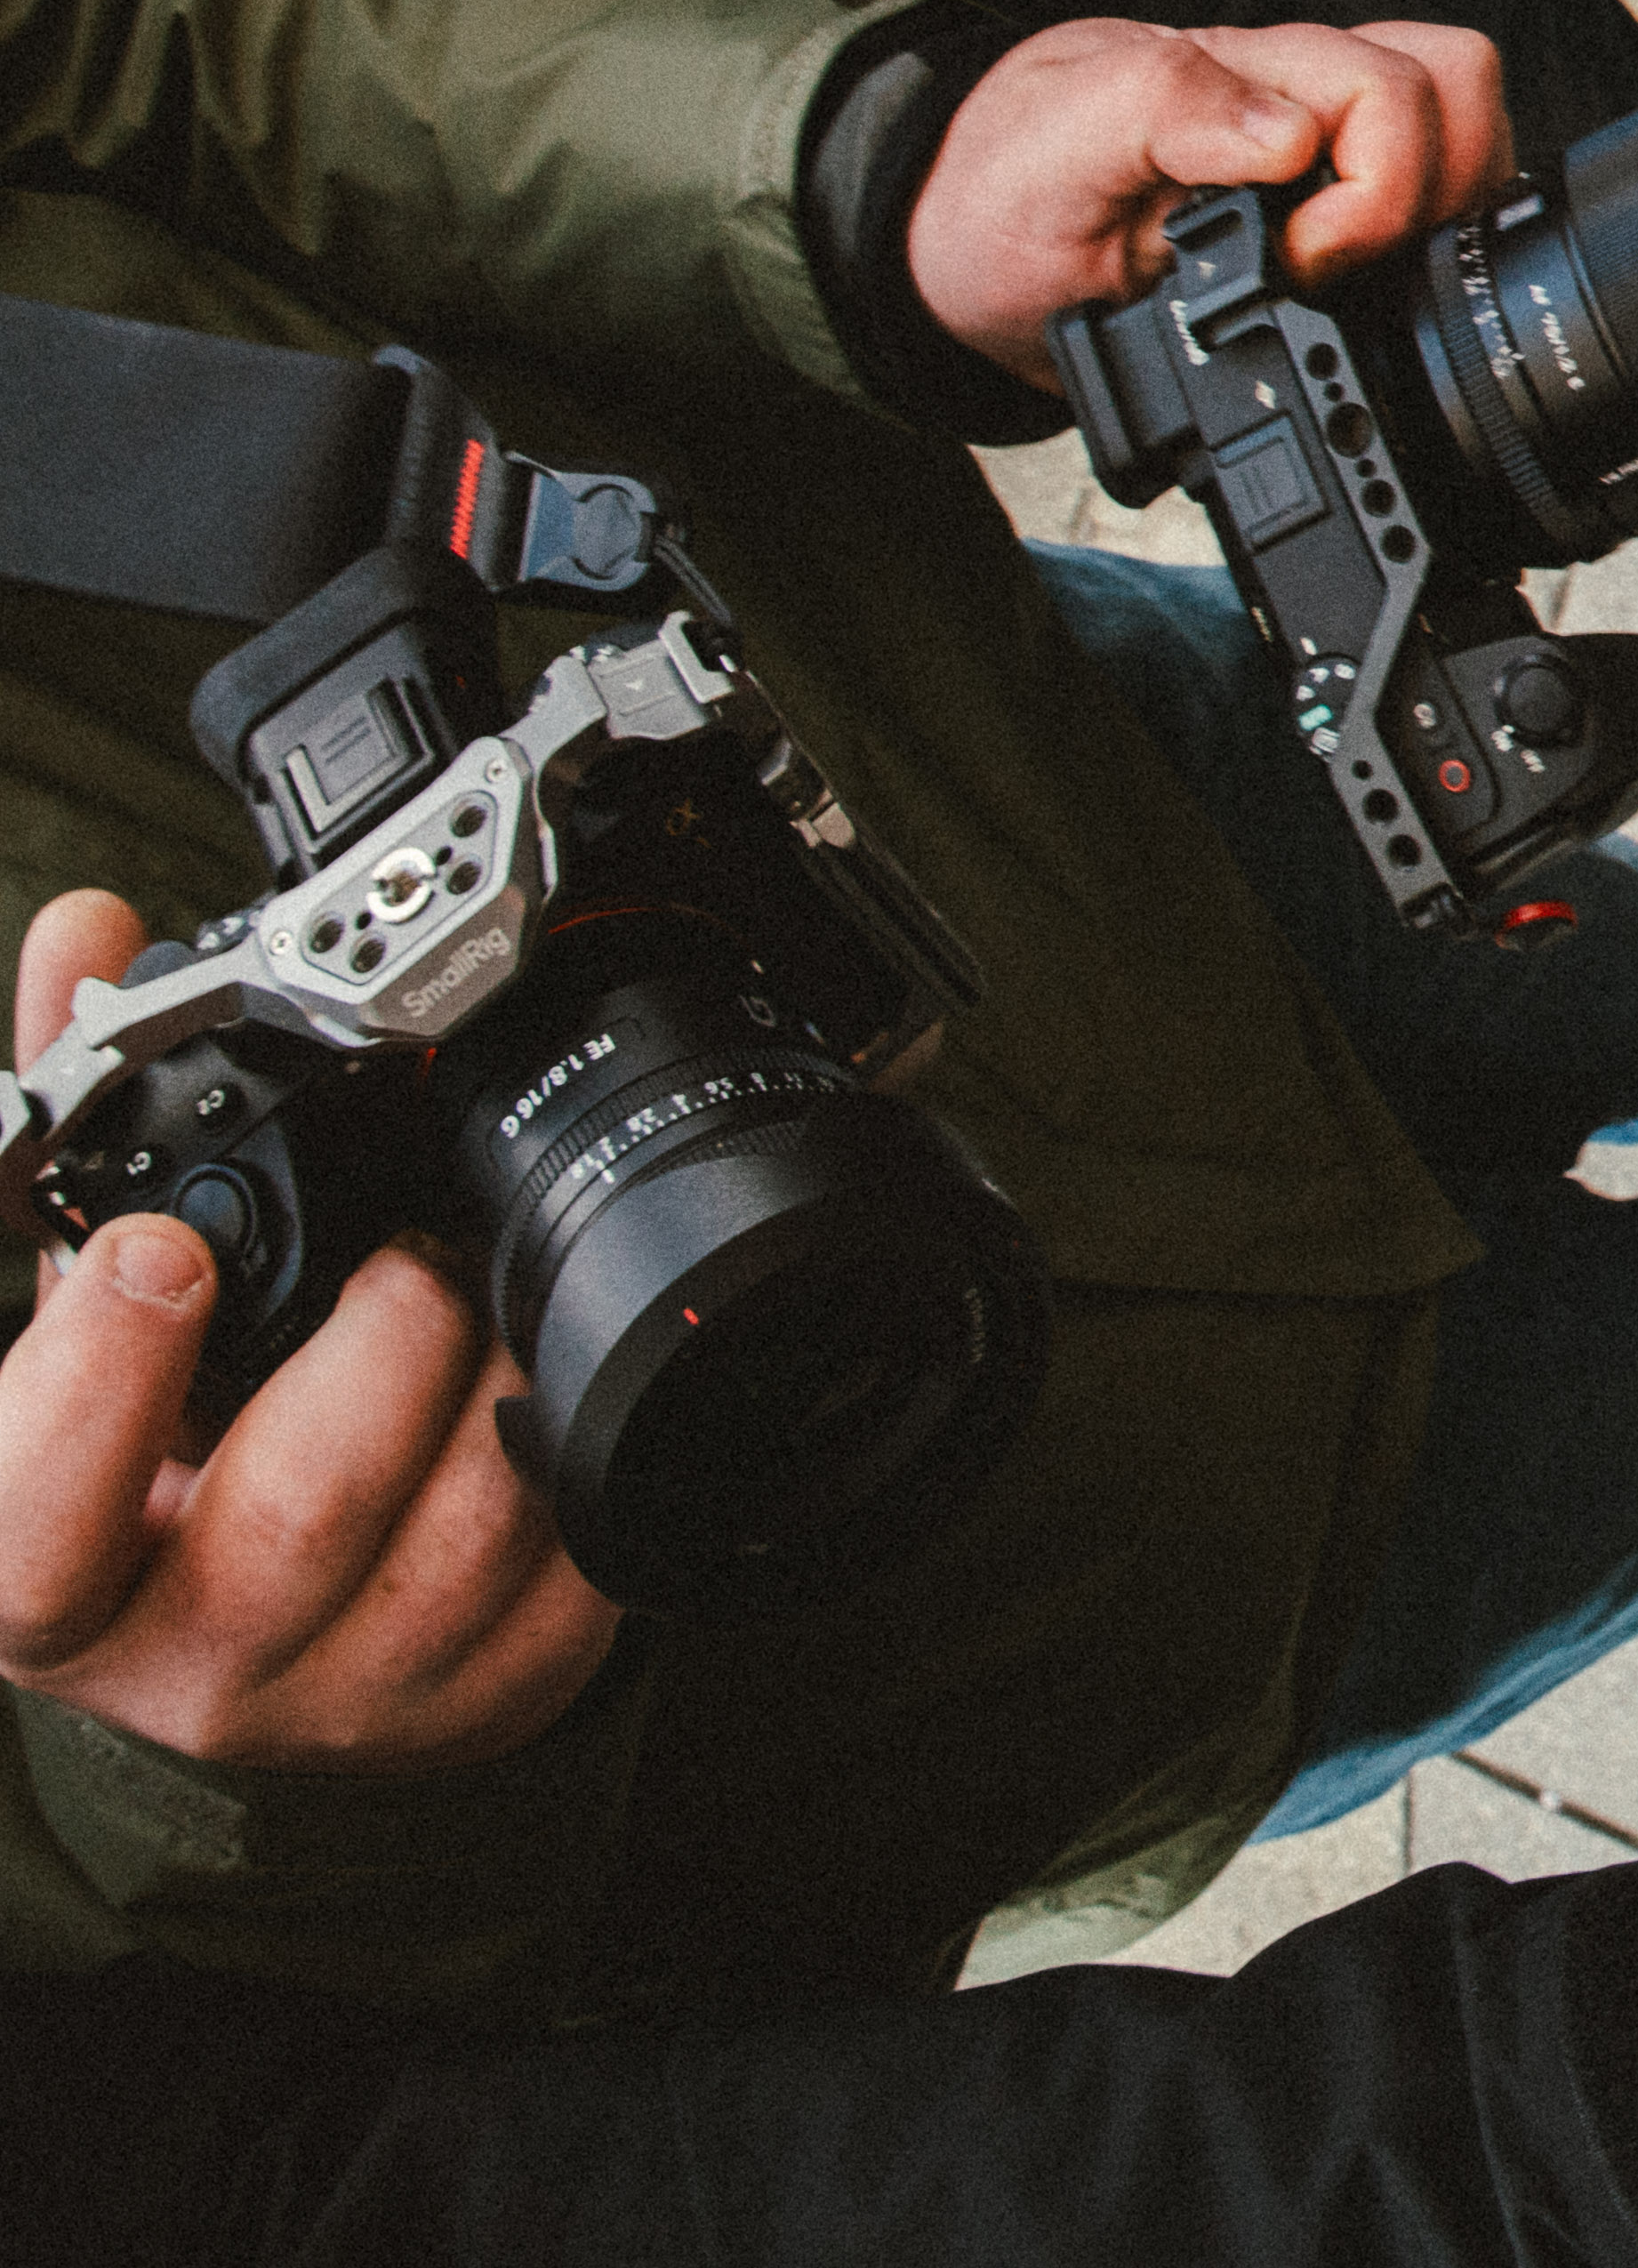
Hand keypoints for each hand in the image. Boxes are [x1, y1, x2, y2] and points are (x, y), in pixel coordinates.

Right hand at [0, 895, 619, 1773]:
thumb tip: (86, 937)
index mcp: (49, 1570)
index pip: (33, 1514)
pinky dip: (584, 1449)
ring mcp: (348, 1695)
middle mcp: (188, 1659)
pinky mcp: (488, 1700)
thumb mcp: (89, 1317)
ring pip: (459, 1536)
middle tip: (409, 1247)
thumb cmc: (162, 1456)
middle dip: (376, 1339)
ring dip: (500, 1377)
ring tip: (493, 1291)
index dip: (100, 1381)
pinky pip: (574, 1574)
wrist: (258, 1642)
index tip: (162, 1249)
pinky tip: (558, 1376)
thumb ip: (76, 1127)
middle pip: (295, 1508)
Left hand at [906, 16, 1513, 380]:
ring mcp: (1323, 136)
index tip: (1294, 265)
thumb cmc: (1001, 198)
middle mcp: (1299, 91)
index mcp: (1242, 70)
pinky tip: (1354, 284)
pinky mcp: (1330, 188)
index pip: (1400, 91)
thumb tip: (1290, 134)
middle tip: (1335, 273)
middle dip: (1428, 200)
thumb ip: (1163, 109)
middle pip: (1458, 92)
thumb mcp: (1049, 152)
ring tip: (1349, 280)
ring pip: (1464, 135)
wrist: (962, 248)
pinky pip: (1432, 186)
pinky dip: (1419, 240)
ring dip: (1434, 216)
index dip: (1374, 196)